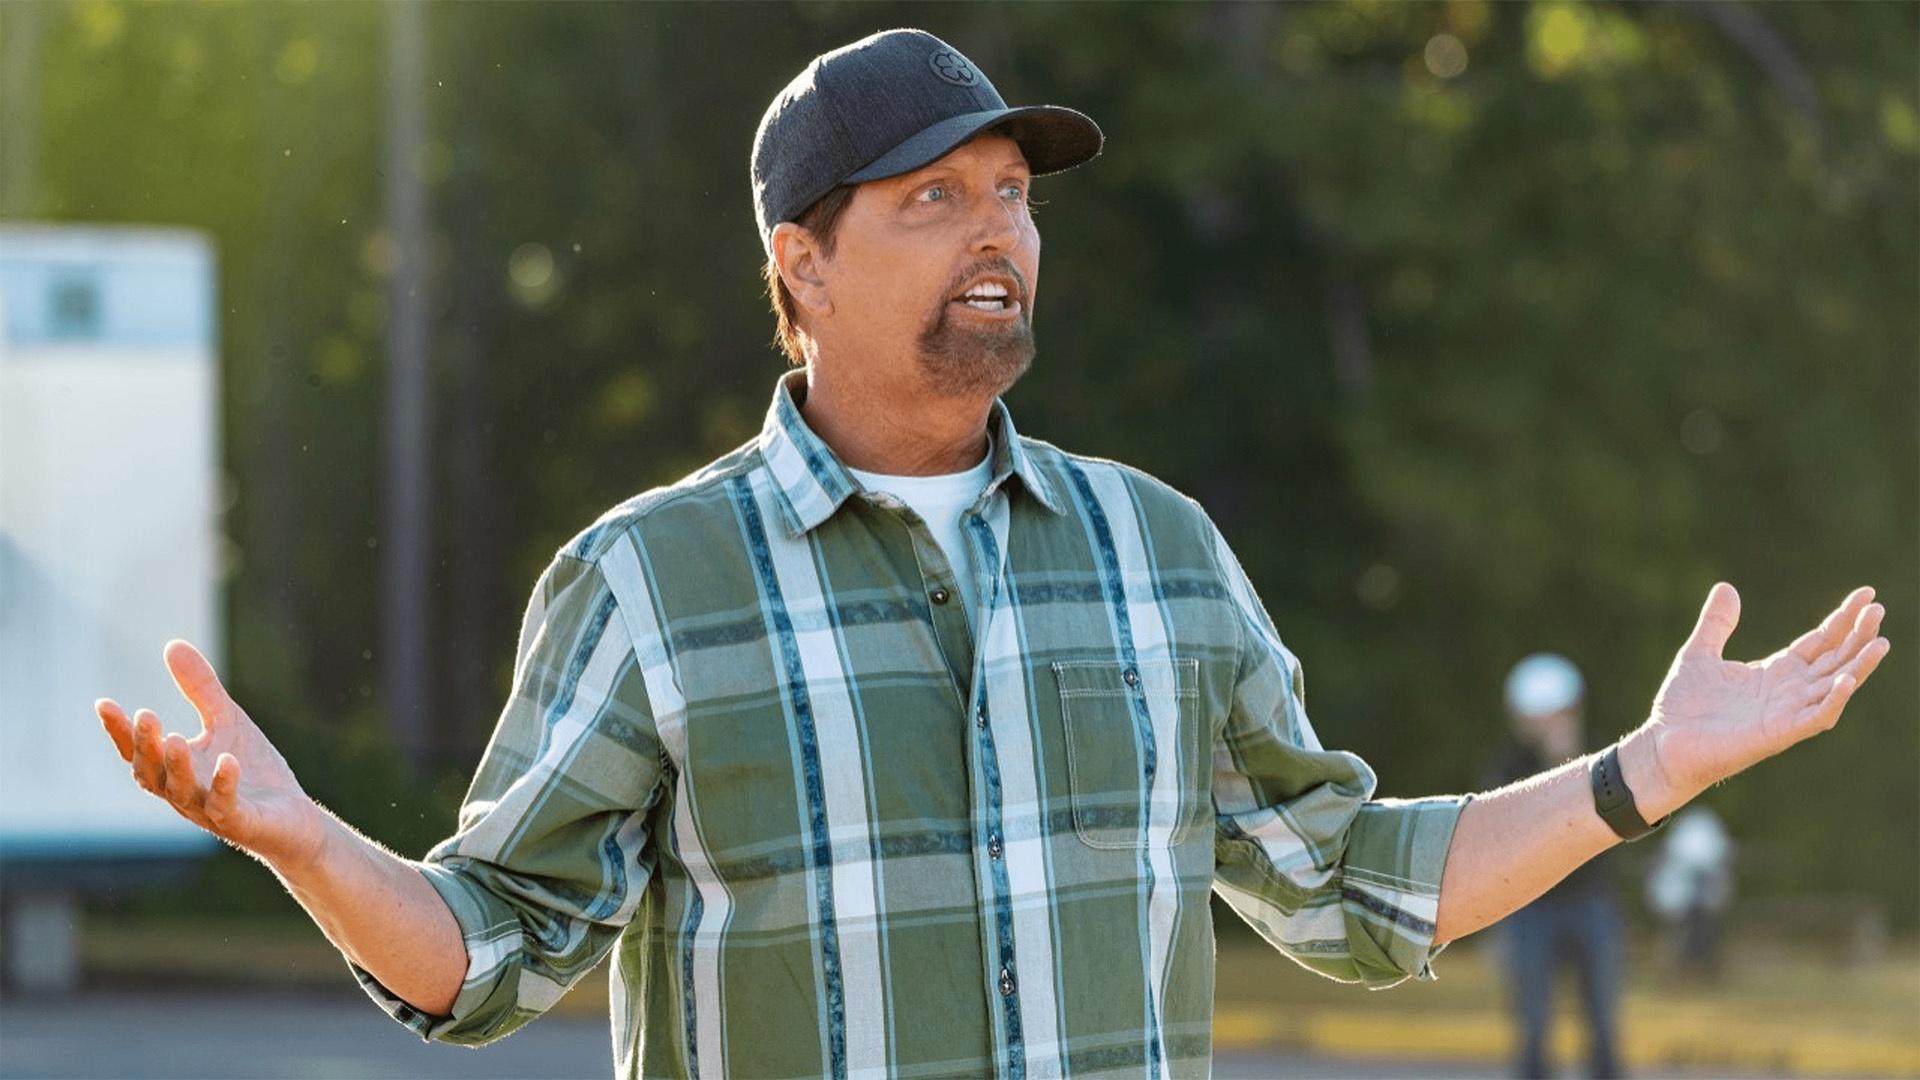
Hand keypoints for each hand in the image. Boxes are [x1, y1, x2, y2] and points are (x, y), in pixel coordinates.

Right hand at [97, 640, 326, 871]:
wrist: (294, 818)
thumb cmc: (253, 770)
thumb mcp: (226, 720)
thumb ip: (199, 689)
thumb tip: (171, 644)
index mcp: (175, 770)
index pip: (138, 753)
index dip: (119, 732)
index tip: (104, 704)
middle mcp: (185, 794)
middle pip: (153, 774)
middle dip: (146, 747)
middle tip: (145, 716)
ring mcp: (210, 811)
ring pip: (183, 793)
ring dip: (177, 767)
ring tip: (175, 738)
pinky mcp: (241, 823)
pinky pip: (226, 806)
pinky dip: (224, 784)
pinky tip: (227, 761)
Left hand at [1628, 583, 1888, 814]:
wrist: (1662, 744)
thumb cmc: (1682, 706)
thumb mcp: (1699, 654)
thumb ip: (1716, 624)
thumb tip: (1726, 587)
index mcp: (1775, 672)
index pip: (1820, 642)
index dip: (1842, 619)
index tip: (1866, 594)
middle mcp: (1788, 692)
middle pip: (1835, 659)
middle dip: (1858, 636)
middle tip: (1878, 609)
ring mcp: (1787, 713)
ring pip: (1836, 687)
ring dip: (1859, 666)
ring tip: (1879, 641)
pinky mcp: (1778, 734)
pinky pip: (1816, 717)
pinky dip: (1833, 700)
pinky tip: (1846, 679)